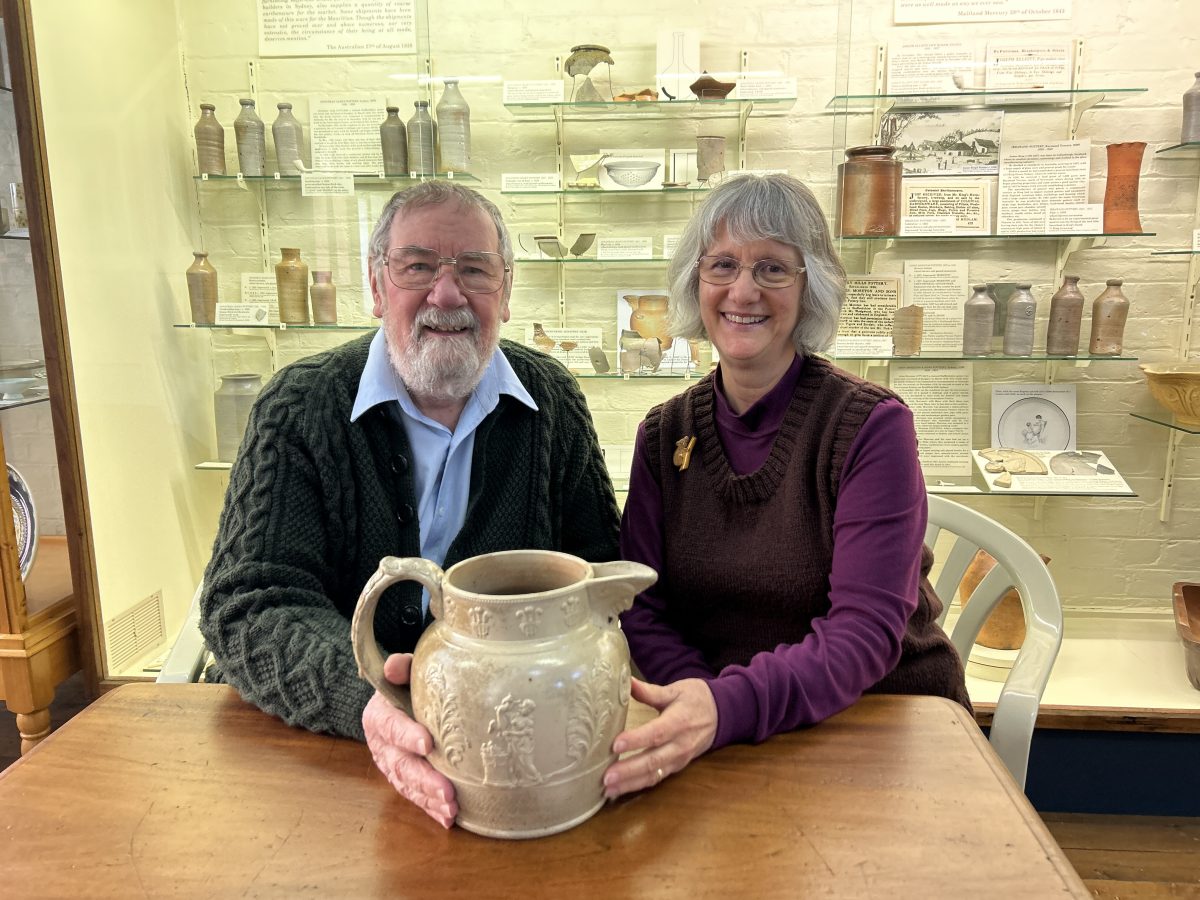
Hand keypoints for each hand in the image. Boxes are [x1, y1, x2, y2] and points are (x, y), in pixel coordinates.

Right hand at [362, 653, 457, 827]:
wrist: (397, 700)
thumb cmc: (407, 686)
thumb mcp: (403, 673)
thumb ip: (401, 669)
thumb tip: (395, 666)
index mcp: (378, 717)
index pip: (391, 726)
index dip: (407, 735)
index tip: (427, 744)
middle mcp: (381, 745)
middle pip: (400, 764)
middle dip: (424, 779)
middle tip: (447, 790)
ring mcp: (391, 766)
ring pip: (407, 785)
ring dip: (428, 799)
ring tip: (451, 807)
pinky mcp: (402, 780)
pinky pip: (415, 797)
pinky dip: (430, 808)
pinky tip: (448, 817)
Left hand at [602, 677, 716, 799]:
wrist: (721, 715)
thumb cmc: (696, 699)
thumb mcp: (676, 690)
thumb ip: (650, 691)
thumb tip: (626, 681)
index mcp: (679, 722)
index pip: (656, 733)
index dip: (636, 740)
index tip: (616, 745)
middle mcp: (680, 745)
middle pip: (653, 760)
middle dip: (629, 770)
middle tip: (606, 777)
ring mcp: (679, 759)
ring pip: (653, 774)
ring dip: (630, 783)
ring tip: (608, 789)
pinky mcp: (676, 767)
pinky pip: (656, 779)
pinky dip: (638, 786)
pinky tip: (619, 789)